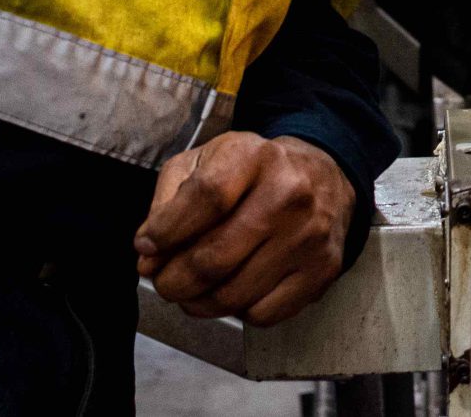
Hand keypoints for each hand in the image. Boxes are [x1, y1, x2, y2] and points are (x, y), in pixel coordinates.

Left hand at [134, 133, 354, 325]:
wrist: (324, 176)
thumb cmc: (252, 173)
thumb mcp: (203, 163)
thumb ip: (166, 204)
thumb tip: (149, 258)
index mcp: (254, 156)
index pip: (203, 197)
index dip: (165, 232)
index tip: (147, 248)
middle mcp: (289, 193)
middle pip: (212, 259)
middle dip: (172, 281)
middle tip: (165, 281)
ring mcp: (309, 235)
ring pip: (232, 296)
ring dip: (198, 303)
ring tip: (194, 289)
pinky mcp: (322, 269)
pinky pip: (262, 314)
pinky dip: (238, 311)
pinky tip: (236, 288)